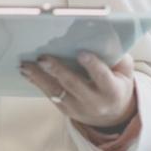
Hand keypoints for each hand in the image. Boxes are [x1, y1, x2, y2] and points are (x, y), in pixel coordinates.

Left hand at [20, 53, 137, 129]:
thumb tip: (103, 36)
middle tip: (43, 58)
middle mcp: (95, 102)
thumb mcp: (124, 71)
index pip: (102, 77)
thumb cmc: (117, 84)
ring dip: (39, 77)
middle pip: (74, 85)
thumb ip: (116, 55)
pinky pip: (50, 95)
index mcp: (113, 91)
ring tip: (26, 65)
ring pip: (56, 92)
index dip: (92, 65)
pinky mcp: (65, 110)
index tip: (81, 53)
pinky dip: (37, 82)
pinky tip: (27, 72)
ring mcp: (78, 108)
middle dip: (57, 70)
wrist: (112, 114)